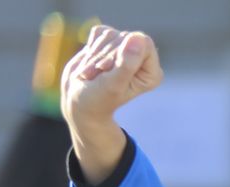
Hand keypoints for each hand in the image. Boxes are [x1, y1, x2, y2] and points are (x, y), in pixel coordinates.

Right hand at [61, 25, 163, 182]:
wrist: (78, 111)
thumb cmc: (97, 106)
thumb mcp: (111, 86)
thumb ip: (125, 63)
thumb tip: (138, 39)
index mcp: (151, 73)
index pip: (141, 42)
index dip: (121, 56)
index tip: (110, 75)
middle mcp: (142, 63)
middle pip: (123, 38)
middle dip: (105, 56)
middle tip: (97, 77)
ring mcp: (126, 54)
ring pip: (109, 35)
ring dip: (94, 54)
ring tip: (92, 76)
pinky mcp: (110, 48)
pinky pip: (99, 33)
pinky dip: (89, 48)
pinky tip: (90, 67)